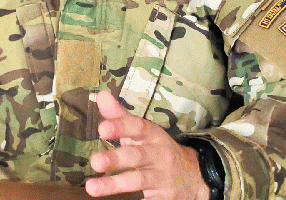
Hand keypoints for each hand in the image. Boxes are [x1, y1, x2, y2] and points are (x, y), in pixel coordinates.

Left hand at [85, 90, 208, 199]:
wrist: (194, 176)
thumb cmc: (156, 149)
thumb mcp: (142, 131)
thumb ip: (119, 116)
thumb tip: (101, 96)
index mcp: (152, 135)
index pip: (137, 127)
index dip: (120, 127)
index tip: (102, 129)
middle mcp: (158, 154)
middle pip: (136, 156)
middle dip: (115, 159)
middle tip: (95, 162)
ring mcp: (162, 177)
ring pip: (138, 180)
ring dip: (114, 184)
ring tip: (91, 188)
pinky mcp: (165, 197)